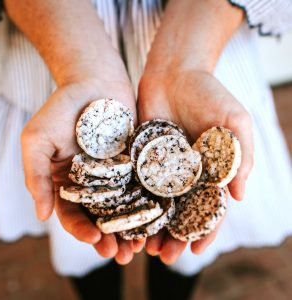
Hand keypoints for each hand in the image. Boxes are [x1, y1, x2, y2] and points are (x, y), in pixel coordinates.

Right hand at [21, 79, 143, 263]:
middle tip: (120, 254)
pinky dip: (147, 205)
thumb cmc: (62, 107)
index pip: (72, 214)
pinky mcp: (136, 163)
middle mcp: (92, 182)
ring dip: (129, 229)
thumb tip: (40, 215)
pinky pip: (142, 187)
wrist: (95, 81)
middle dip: (109, 238)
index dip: (81, 230)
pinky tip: (155, 219)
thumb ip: (35, 176)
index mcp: (66, 182)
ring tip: (139, 247)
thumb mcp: (37, 140)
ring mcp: (116, 174)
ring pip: (123, 208)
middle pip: (100, 217)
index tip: (94, 240)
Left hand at [138, 70, 252, 262]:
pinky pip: (135, 182)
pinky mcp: (140, 155)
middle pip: (179, 211)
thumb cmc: (209, 92)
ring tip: (142, 246)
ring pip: (155, 203)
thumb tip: (239, 196)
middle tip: (164, 256)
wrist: (175, 71)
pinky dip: (131, 201)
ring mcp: (160, 166)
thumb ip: (240, 156)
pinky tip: (124, 217)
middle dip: (173, 235)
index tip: (196, 249)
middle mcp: (184, 172)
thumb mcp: (235, 121)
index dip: (204, 229)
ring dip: (150, 225)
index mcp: (209, 170)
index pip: (208, 207)